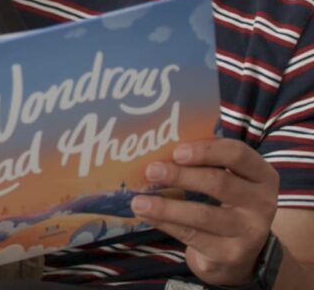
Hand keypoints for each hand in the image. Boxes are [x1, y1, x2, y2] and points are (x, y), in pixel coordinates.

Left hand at [130, 139, 277, 286]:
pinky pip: (193, 236)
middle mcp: (262, 203)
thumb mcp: (225, 176)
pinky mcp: (232, 255)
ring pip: (204, 215)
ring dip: (166, 206)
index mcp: (261, 174)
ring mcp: (250, 232)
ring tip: (138, 200)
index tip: (177, 151)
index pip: (237, 154)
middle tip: (151, 171)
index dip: (206, 150)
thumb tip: (155, 146)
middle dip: (181, 176)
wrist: (240, 251)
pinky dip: (165, 223)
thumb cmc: (224, 199)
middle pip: (219, 183)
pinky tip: (146, 214)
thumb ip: (202, 160)